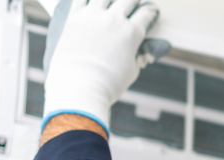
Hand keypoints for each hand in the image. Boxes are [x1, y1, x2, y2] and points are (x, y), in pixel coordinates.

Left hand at [42, 0, 160, 135]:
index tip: (150, 12)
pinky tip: (89, 2)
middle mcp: (113, 20)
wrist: (78, 87)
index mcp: (131, 33)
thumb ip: (138, 58)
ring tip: (112, 2)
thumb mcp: (131, 72)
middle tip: (133, 4)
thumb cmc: (106, 84)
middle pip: (128, 0)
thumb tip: (143, 54)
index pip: (146, 14)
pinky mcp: (72, 17)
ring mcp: (92, 16)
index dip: (150, 12)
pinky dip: (86, 0)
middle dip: (134, 1)